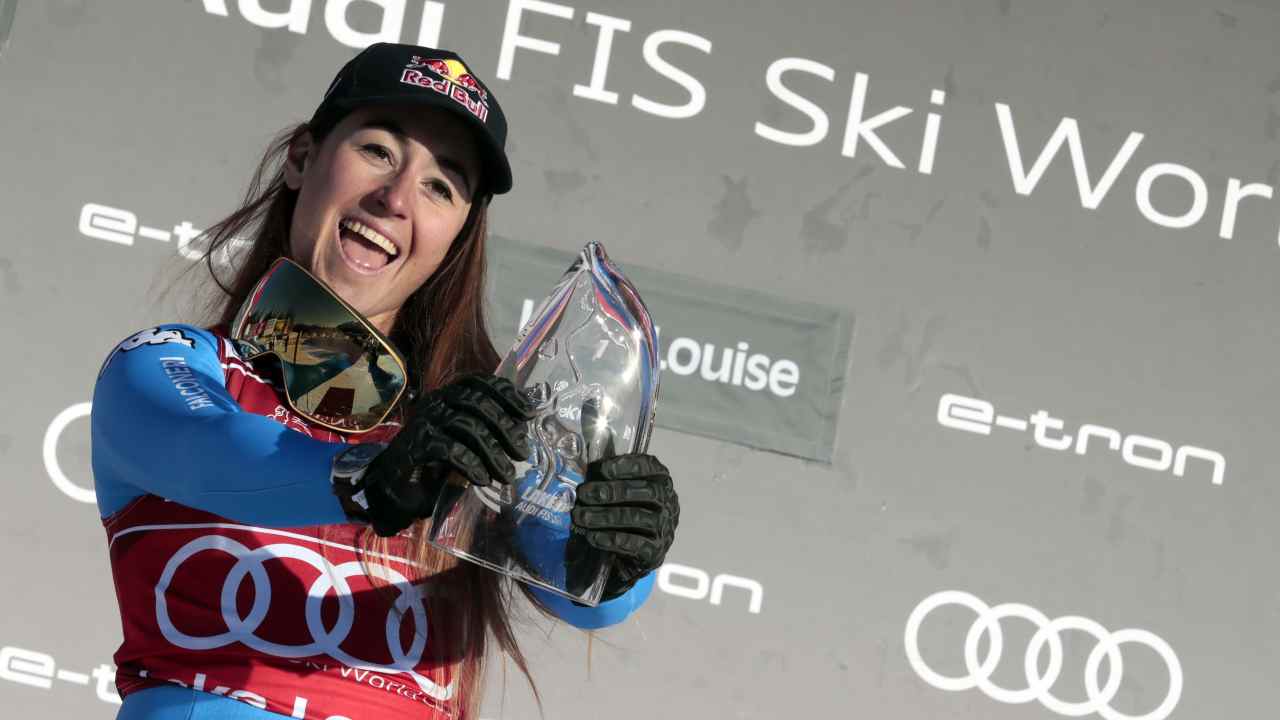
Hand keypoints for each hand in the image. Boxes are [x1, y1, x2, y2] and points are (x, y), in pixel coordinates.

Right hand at [332, 374, 533, 536]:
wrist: (394, 484)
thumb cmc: (434, 461)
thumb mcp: (465, 441)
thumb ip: (486, 431)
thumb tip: (521, 431)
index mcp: (450, 395)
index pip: (481, 382)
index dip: (507, 394)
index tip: (529, 413)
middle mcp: (437, 402)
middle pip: (478, 403)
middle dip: (505, 427)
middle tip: (522, 453)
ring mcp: (425, 421)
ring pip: (468, 426)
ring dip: (493, 452)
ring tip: (506, 475)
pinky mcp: (416, 444)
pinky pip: (450, 449)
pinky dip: (471, 464)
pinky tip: (482, 479)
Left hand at [570, 454, 679, 599]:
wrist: (631, 557)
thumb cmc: (625, 516)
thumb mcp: (621, 494)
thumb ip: (609, 481)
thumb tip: (584, 471)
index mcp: (660, 481)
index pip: (650, 467)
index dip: (627, 465)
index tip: (602, 468)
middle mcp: (667, 502)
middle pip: (646, 491)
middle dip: (612, 491)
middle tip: (585, 493)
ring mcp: (664, 528)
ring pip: (637, 517)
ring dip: (605, 516)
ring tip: (581, 516)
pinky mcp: (655, 552)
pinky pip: (635, 544)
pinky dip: (611, 539)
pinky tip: (593, 536)